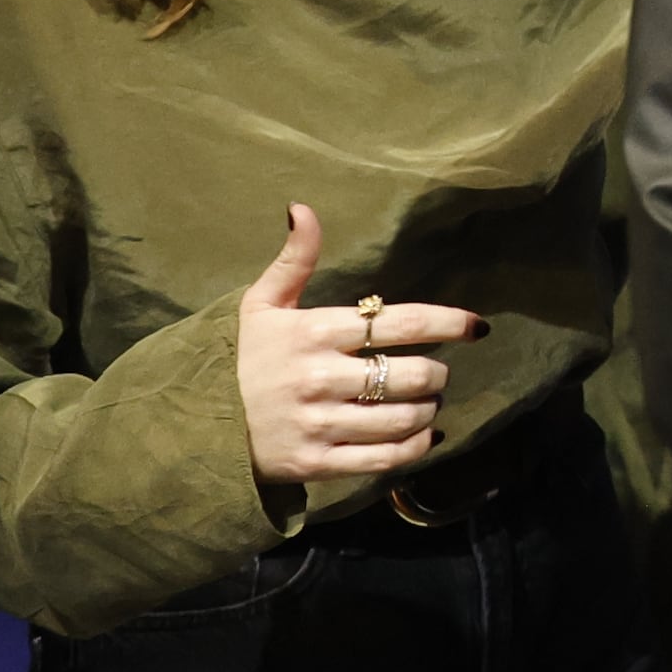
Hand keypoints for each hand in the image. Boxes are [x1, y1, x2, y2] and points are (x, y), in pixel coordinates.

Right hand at [232, 204, 484, 485]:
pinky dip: (416, 447)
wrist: (194, 426)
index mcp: (314, 332)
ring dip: (429, 409)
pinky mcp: (318, 463)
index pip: (400, 322)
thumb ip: (292, 260)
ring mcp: (320, 424)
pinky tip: (424, 435)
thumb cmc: (241, 360)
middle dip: (438, 373)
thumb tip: (303, 208)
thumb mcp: (260, 306)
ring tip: (426, 402)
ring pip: (405, 418)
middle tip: (436, 373)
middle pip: (413, 375)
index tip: (477, 326)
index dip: (448, 322)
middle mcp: (321, 378)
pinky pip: (386, 459)